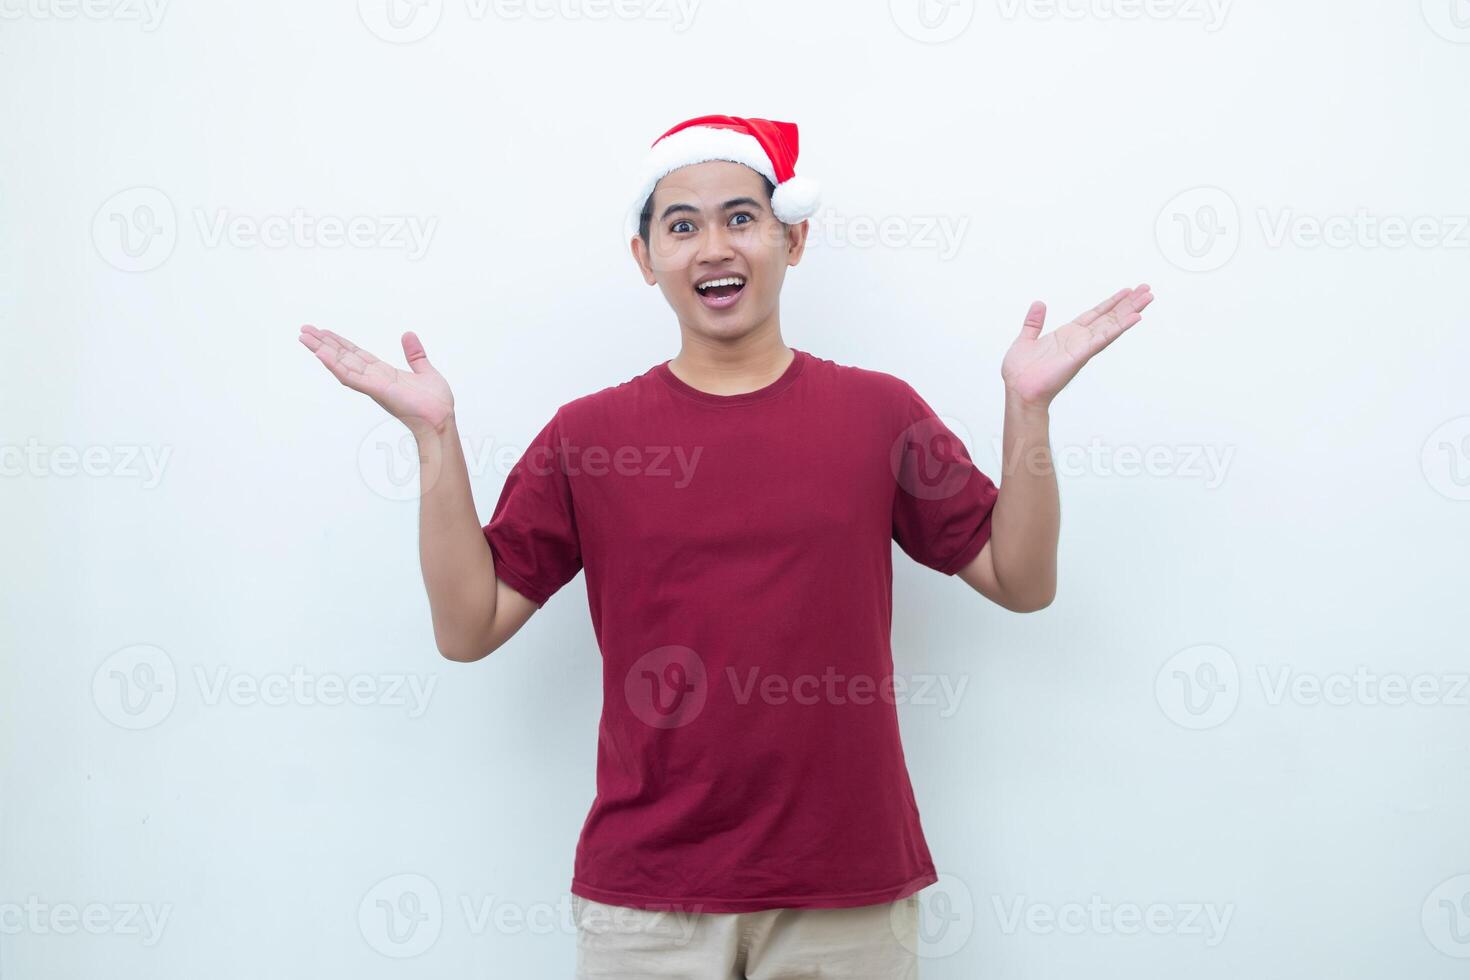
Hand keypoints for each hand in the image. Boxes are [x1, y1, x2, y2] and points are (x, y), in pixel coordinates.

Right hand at [298, 326, 454, 434]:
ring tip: (304, 337)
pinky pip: (351, 377)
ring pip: (341, 365)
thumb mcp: (425, 371)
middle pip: (343, 358)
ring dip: (322, 351)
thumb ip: (415, 354)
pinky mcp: (376, 390)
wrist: (442, 419)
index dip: (339, 343)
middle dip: (324, 344)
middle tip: (304, 330)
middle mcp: (373, 379)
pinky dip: (335, 366)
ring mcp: (373, 385)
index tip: (324, 332)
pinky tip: (320, 354)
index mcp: (383, 374)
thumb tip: (408, 334)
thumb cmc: (435, 403)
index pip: (356, 355)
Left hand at [1000, 284, 1153, 408]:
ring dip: (1130, 311)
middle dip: (1128, 303)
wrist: (1019, 391)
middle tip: (1146, 290)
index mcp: (1068, 335)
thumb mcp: (1025, 340)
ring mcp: (1082, 347)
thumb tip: (1038, 304)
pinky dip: (1119, 327)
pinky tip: (1135, 317)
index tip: (1127, 291)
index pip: (1095, 314)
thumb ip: (1034, 323)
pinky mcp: (1080, 354)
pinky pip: (1103, 338)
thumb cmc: (1021, 373)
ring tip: (1147, 298)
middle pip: (1109, 317)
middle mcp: (1079, 340)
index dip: (1111, 302)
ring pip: (1111, 325)